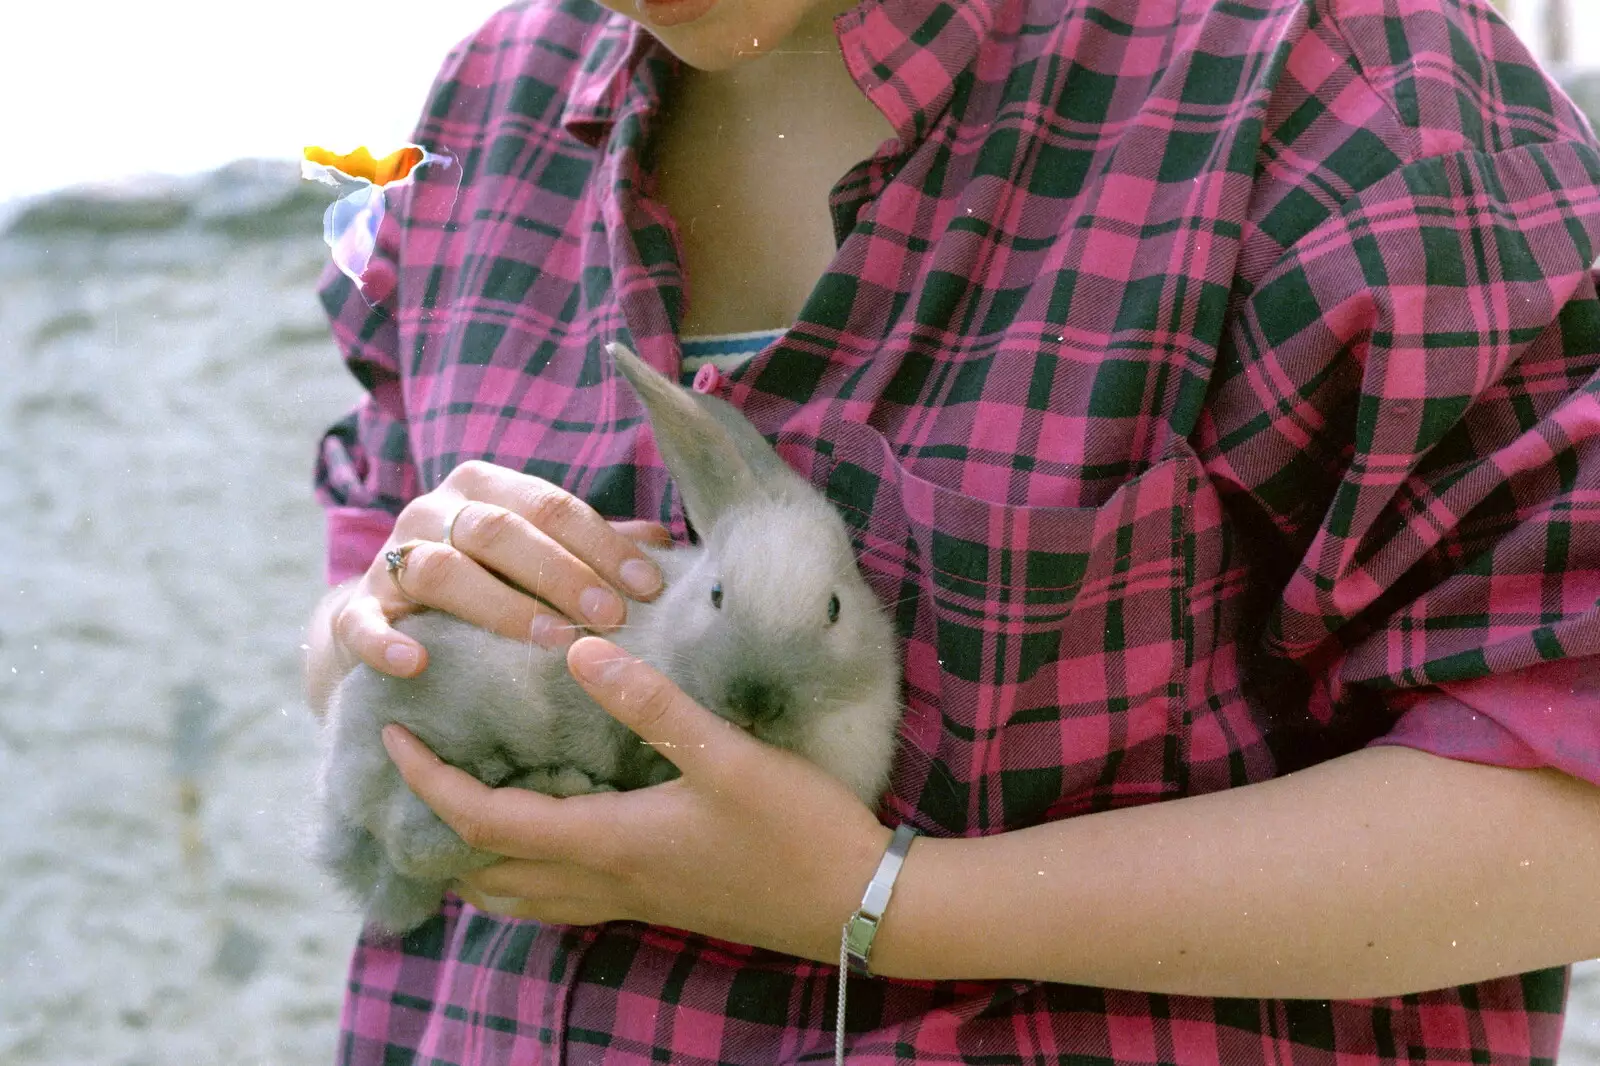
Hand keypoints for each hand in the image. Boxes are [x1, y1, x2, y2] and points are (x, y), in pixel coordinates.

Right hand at [330, 461, 669, 679]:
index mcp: (485, 487)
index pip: (551, 506)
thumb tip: (665, 545)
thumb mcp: (540, 558)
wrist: (391, 618)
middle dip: (561, 573)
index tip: (648, 588)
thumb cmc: (488, 582)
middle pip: (500, 532)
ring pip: (443, 570)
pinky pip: (364, 623)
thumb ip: (592, 548)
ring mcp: (391, 559)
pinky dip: (386, 642)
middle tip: (609, 616)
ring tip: (551, 640)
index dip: (602, 544)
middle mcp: (433, 511)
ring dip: (501, 606)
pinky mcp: (355, 611)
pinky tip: (417, 663)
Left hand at [382, 635, 893, 962]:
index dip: (427, 780)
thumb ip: (651, 704)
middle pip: (485, 872)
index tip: (391, 734)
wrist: (857, 908)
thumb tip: (579, 651)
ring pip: (521, 896)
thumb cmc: (797, 831)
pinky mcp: (658, 902)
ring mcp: (631, 901)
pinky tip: (546, 833)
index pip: (483, 819)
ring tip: (459, 806)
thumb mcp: (728, 758)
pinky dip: (526, 870)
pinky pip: (562, 896)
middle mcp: (604, 881)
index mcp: (606, 843)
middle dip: (433, 828)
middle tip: (411, 774)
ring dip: (476, 858)